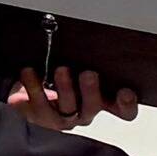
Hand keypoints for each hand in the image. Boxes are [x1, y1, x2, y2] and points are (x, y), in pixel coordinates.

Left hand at [7, 66, 138, 131]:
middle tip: (88, 75)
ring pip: (67, 107)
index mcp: (102, 100)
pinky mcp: (41, 118)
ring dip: (65, 88)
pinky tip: (30, 73)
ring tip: (61, 70)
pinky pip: (38, 104)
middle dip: (91, 91)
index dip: (126, 104)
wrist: (29, 89)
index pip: (123, 109)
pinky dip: (34, 86)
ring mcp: (63, 118)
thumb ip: (91, 58)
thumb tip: (96, 38)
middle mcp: (84, 112)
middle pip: (93, 107)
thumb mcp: (80, 64)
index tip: (125, 92)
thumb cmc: (60, 75)